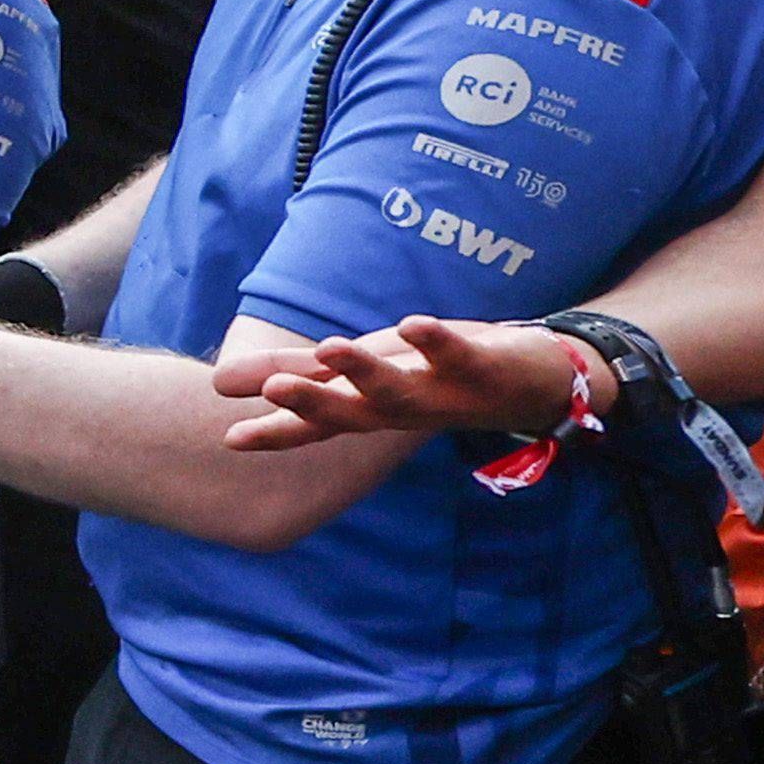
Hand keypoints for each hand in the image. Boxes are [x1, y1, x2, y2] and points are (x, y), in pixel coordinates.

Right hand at [223, 313, 595, 452]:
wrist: (541, 381)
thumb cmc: (440, 372)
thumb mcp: (366, 367)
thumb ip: (303, 373)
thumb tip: (222, 382)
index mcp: (372, 410)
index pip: (317, 425)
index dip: (276, 433)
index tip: (231, 439)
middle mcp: (404, 411)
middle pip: (353, 413)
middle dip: (313, 402)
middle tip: (273, 391)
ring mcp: (444, 393)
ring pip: (399, 390)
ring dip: (364, 372)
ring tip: (330, 349)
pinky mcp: (483, 369)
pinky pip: (458, 356)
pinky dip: (435, 342)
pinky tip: (410, 323)